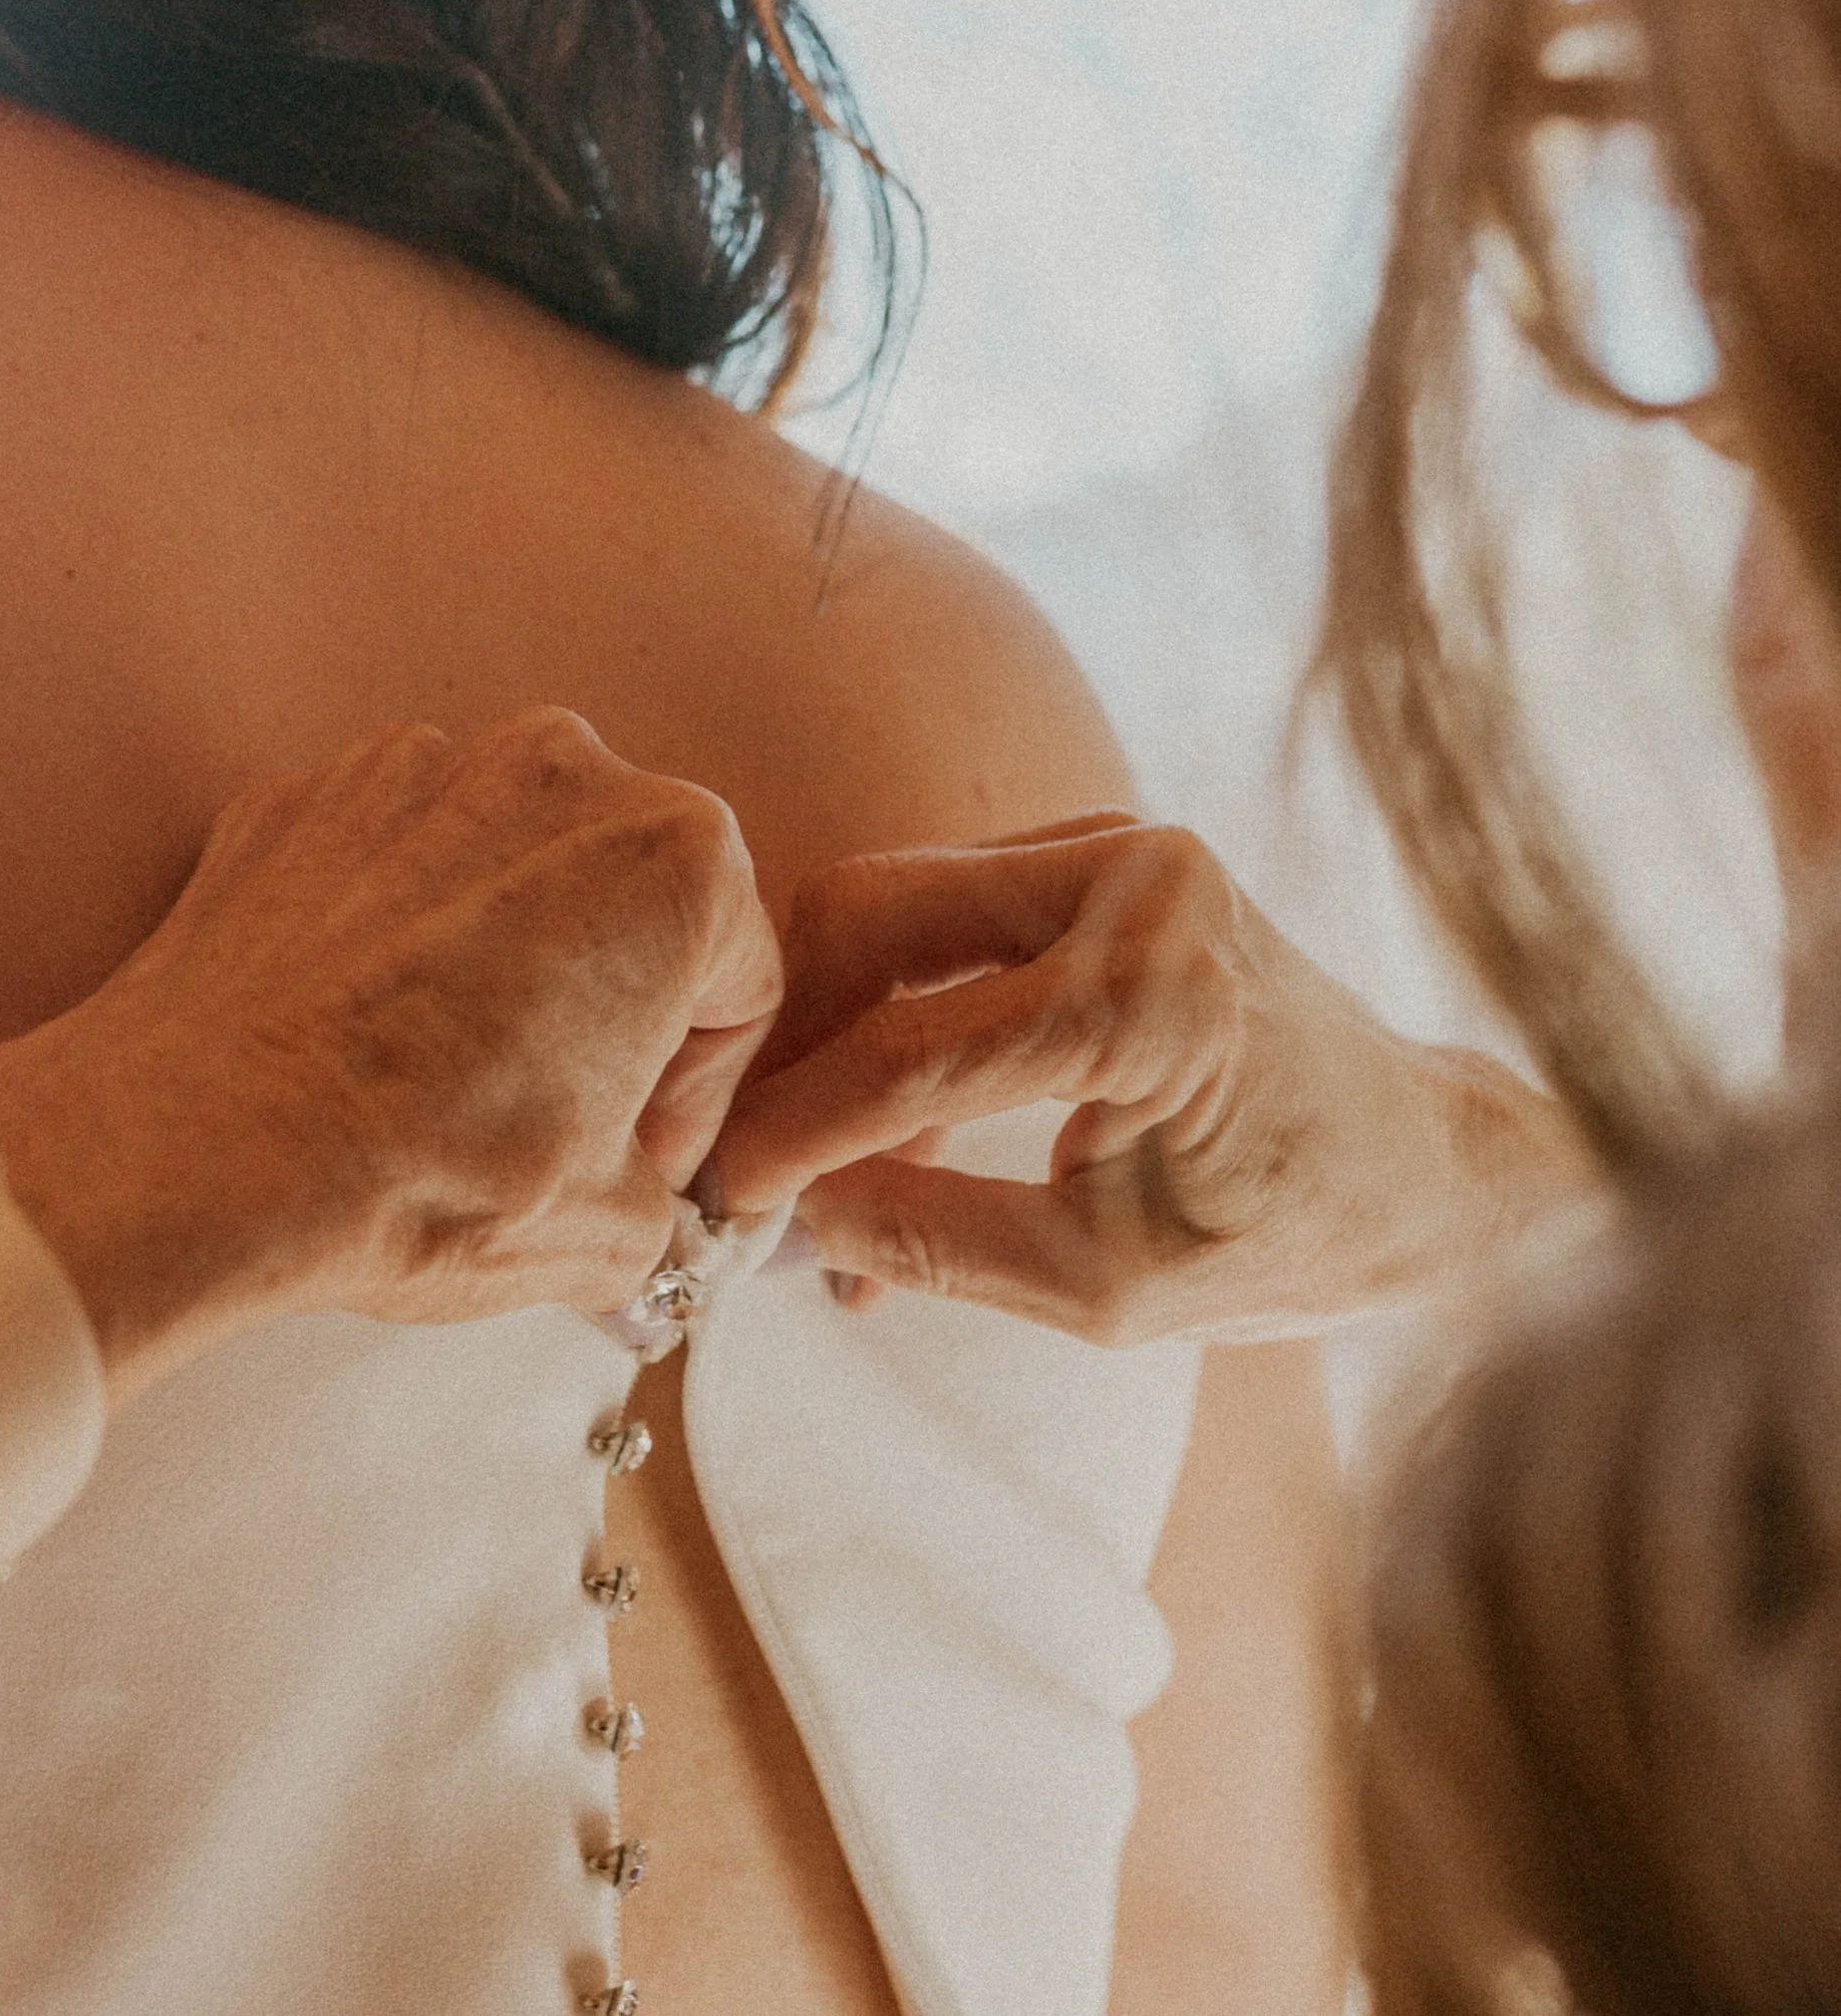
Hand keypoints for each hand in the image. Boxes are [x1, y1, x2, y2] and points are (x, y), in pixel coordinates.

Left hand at [0, 709, 780, 1395]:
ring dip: (505, 958)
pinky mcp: (306, 794)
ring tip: (444, 1080)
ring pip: (510, 871)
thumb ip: (662, 1205)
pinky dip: (396, 933)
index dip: (701, 1094)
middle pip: (632, 904)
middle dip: (610, 1005)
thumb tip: (638, 1207)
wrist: (193, 1150)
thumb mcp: (603, 1234)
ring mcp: (420, 768)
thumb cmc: (414, 1174)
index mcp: (678, 858)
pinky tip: (361, 1036)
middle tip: (556, 1119)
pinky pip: (391, 862)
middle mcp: (561, 774)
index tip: (645, 1158)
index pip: (743, 983)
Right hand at [709, 816, 1592, 1344]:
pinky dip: (885, 1011)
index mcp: (1162, 995)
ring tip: (808, 1164)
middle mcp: (1138, 880)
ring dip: (826, 1028)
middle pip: (866, 914)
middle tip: (741, 1154)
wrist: (1419, 1167)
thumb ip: (934, 1245)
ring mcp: (1117, 847)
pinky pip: (937, 913)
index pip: (911, 1049)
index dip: (792, 1131)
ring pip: (885, 904)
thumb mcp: (1103, 1289)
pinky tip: (875, 1128)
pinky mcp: (1095, 853)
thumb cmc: (1291, 1238)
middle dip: (782, 1040)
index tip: (718, 1201)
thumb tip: (788, 1219)